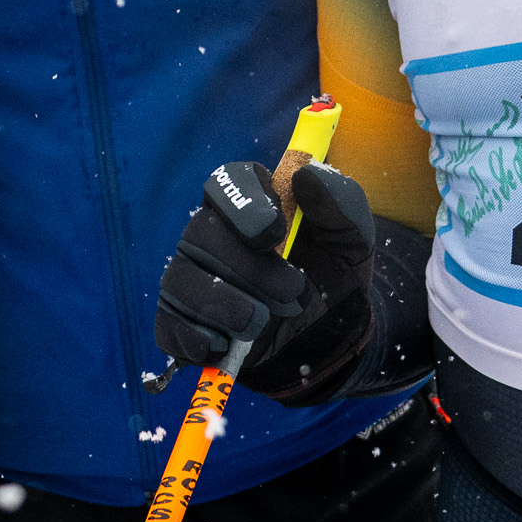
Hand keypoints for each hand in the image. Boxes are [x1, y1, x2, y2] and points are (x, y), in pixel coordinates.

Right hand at [151, 154, 379, 401]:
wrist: (326, 339)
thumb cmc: (333, 277)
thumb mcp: (353, 241)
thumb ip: (341, 203)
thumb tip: (307, 176)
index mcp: (249, 206)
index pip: (225, 182)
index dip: (243, 204)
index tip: (274, 233)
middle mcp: (211, 235)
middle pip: (201, 233)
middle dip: (248, 268)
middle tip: (292, 293)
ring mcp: (190, 278)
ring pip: (181, 280)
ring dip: (225, 306)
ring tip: (261, 323)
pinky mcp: (179, 321)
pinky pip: (169, 325)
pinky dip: (197, 338)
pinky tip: (227, 345)